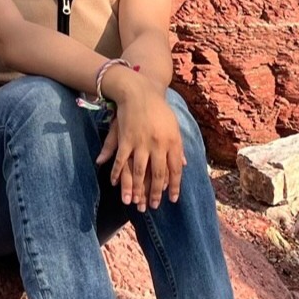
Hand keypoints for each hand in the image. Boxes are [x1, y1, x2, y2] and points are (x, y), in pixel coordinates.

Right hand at [95, 69, 185, 210]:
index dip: (175, 186)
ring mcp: (141, 143)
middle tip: (152, 207)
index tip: (172, 199)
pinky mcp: (126, 139)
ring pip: (139, 172)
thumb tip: (183, 165)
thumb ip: (177, 147)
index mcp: (172, 142)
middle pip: (158, 175)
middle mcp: (158, 145)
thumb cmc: (159, 110)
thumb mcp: (173, 127)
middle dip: (155, 193)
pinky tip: (115, 184)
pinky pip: (121, 161)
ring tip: (134, 203)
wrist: (140, 91)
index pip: (175, 170)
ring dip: (136, 190)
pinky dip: (117, 173)